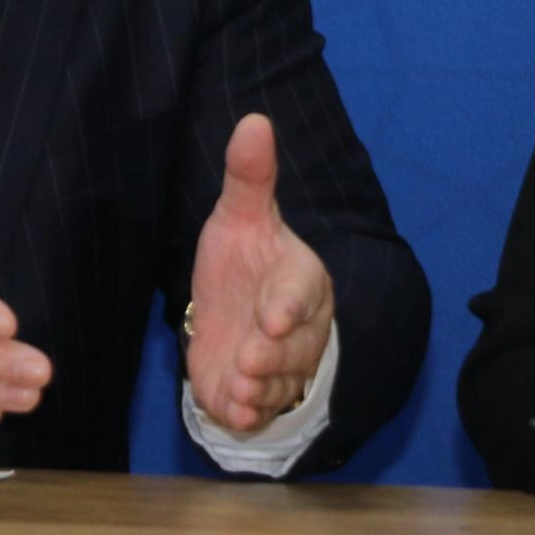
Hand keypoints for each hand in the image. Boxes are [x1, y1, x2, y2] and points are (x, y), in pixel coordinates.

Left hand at [186, 113, 334, 431]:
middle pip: (294, 346)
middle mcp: (299, 328)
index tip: (273, 316)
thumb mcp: (239, 216)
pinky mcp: (257, 394)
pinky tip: (234, 413)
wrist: (233, 311)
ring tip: (241, 387)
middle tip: (251, 359)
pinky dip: (248, 414)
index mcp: (300, 281)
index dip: (289, 306)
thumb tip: (254, 120)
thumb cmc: (243, 259)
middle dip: (273, 355)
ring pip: (279, 382)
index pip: (302, 294)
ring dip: (260, 388)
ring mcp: (280, 366)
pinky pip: (260, 410)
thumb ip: (249, 176)